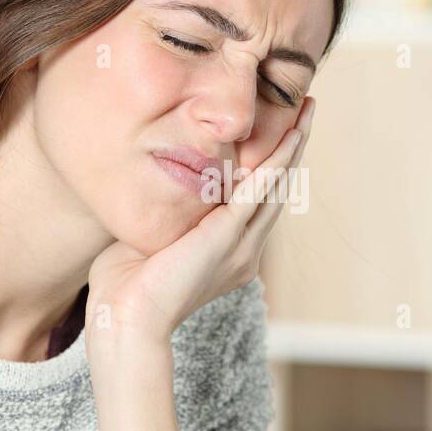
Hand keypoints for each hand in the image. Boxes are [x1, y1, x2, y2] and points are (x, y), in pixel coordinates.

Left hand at [84, 96, 315, 352]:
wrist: (126, 320)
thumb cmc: (125, 289)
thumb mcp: (150, 240)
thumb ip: (164, 213)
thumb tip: (152, 184)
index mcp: (228, 255)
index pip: (255, 202)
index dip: (268, 166)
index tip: (276, 133)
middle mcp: (244, 250)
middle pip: (277, 189)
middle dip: (292, 147)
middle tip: (305, 110)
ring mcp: (241, 245)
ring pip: (276, 185)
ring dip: (293, 145)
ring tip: (306, 111)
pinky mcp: (229, 235)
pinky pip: (261, 189)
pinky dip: (278, 159)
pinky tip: (291, 134)